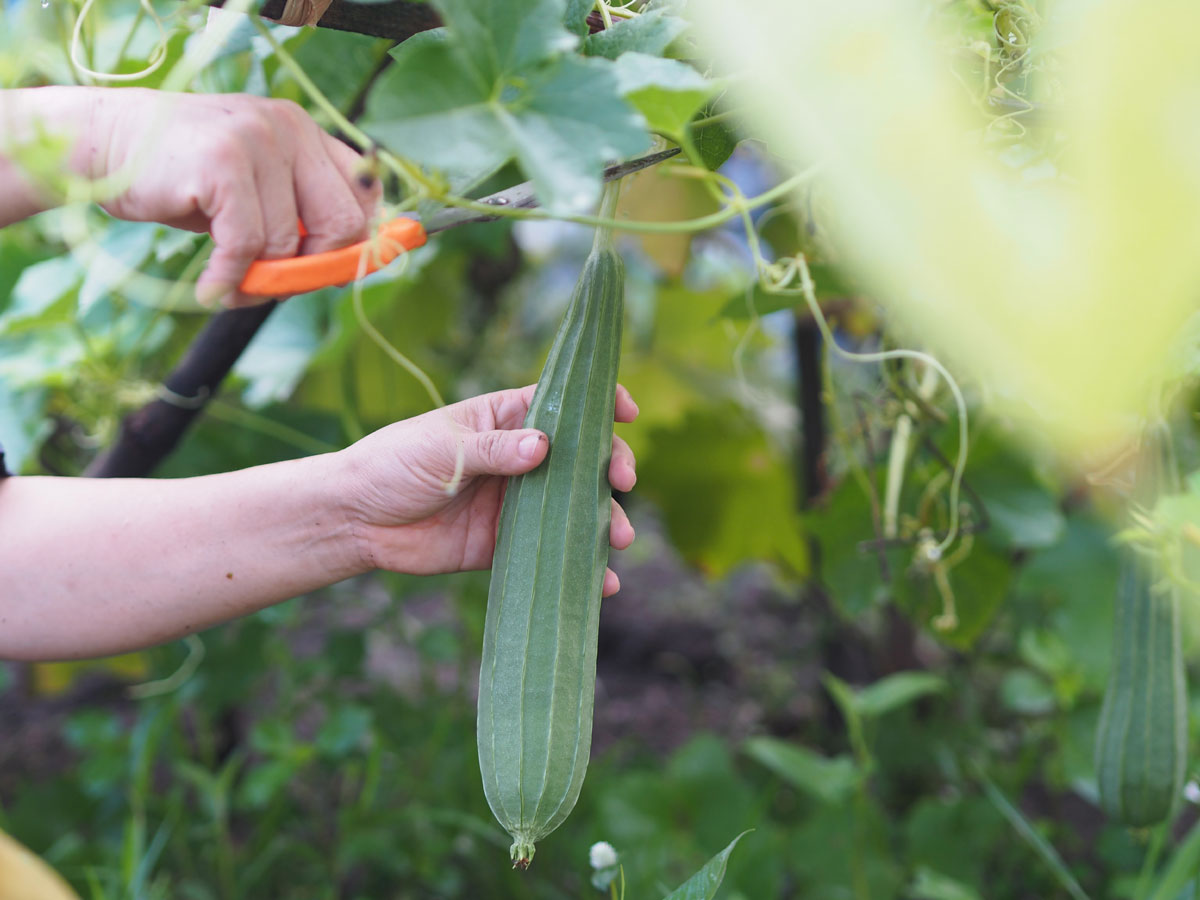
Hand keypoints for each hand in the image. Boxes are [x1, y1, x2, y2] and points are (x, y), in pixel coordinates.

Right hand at [89, 88, 378, 307]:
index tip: (332, 269)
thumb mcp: (253, 185)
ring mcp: (257, 141)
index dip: (359, 241)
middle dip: (317, 268)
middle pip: (344, 223)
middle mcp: (288, 128)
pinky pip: (246, 247)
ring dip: (261, 282)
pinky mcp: (223, 164)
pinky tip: (210, 290)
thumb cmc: (184, 176)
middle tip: (280, 286)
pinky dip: (229, 281)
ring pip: (287, 243)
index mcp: (304, 131)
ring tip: (231, 285)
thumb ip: (297, 211)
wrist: (104, 142)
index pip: (367, 191)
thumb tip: (344, 267)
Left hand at [338, 385, 638, 594]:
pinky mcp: (503, 546)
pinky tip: (603, 582)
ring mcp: (514, 504)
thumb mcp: (443, 449)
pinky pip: (549, 555)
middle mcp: (518, 459)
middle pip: (580, 460)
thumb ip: (495, 451)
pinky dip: (579, 568)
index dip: (598, 405)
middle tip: (622, 482)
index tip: (627, 412)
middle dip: (610, 469)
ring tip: (620, 539)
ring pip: (572, 511)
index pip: (561, 404)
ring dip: (603, 523)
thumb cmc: (393, 465)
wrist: (355, 520)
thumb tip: (546, 447)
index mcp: (503, 420)